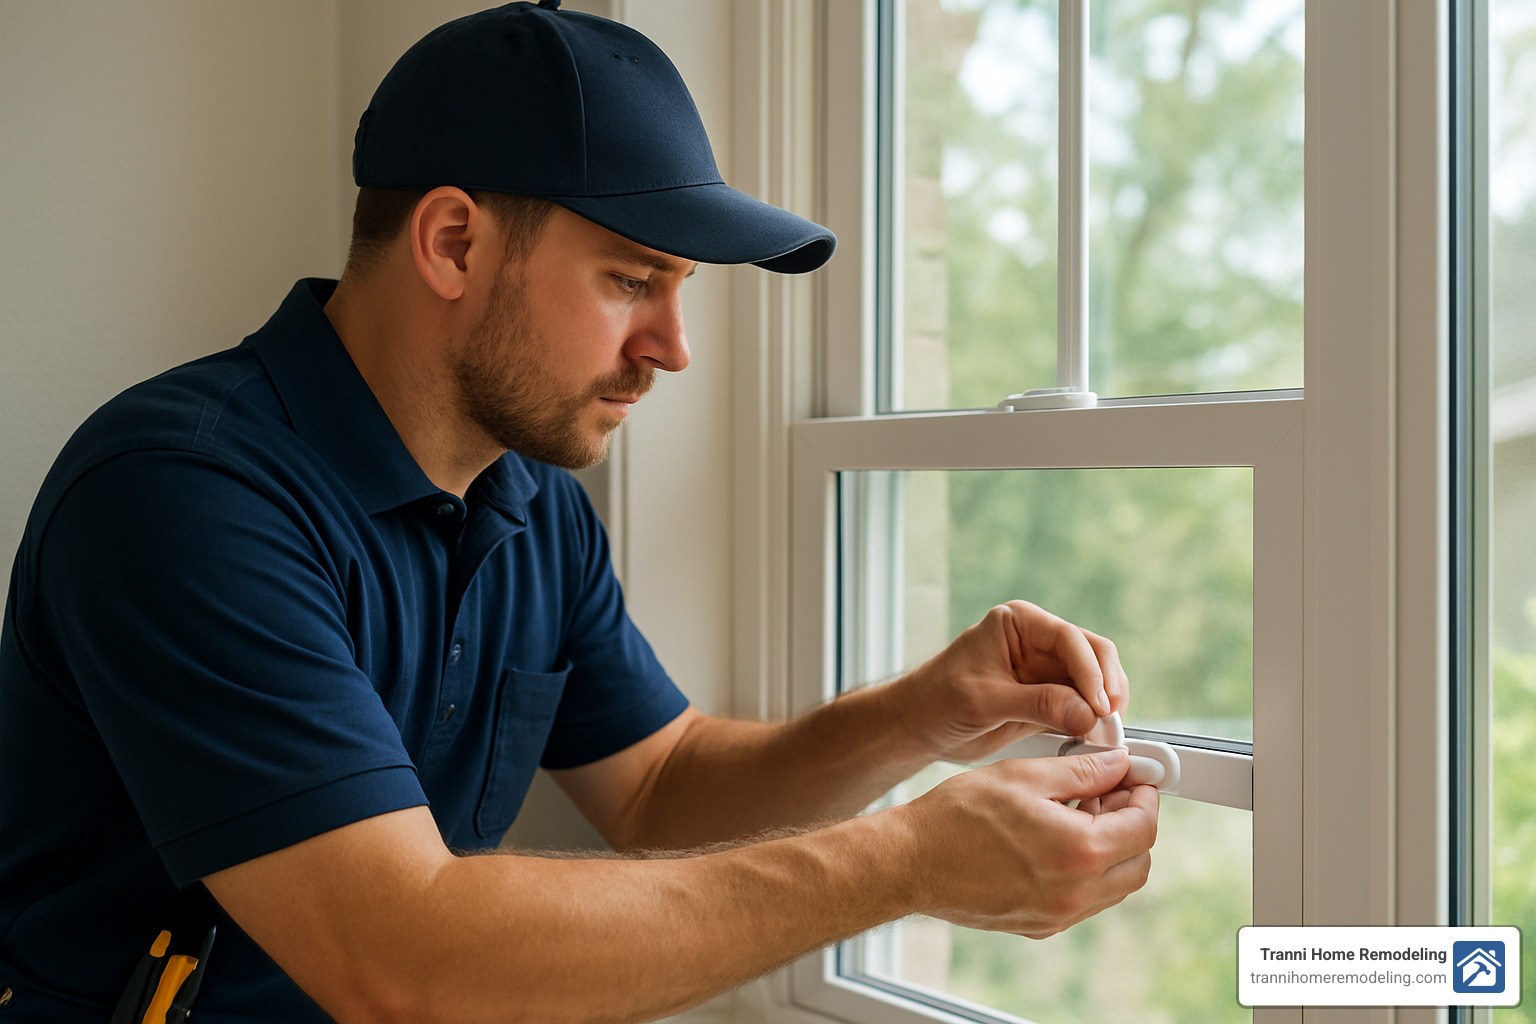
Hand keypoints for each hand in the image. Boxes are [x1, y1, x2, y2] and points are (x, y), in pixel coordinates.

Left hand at [892, 600, 1129, 763]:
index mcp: (1019, 623)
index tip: (1099, 704)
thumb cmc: (937, 701)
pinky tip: (1095, 738)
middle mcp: (1038, 641)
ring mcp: (1046, 670)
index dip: (1091, 671)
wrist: (917, 726)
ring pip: (1095, 681)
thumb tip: (1087, 714)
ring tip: (1104, 733)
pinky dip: (1093, 721)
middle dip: (1106, 686)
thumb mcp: (984, 701)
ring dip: (1105, 706)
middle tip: (1110, 719)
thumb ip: (1037, 704)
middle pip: (1093, 654)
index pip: (1069, 639)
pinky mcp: (1050, 698)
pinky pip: (1083, 705)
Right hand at [898, 749, 1157, 938]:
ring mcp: (1057, 915)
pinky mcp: (1039, 925)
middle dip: (1134, 825)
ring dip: (1112, 850)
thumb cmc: (956, 816)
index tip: (1135, 778)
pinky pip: (1085, 900)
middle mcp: (1074, 892)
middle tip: (1110, 794)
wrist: (910, 862)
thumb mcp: (1023, 776)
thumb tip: (1118, 766)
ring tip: (1079, 813)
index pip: (1143, 827)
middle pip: (1138, 863)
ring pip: (1115, 886)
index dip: (1145, 796)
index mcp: (1078, 851)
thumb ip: (1081, 771)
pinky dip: (1086, 871)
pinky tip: (1056, 840)